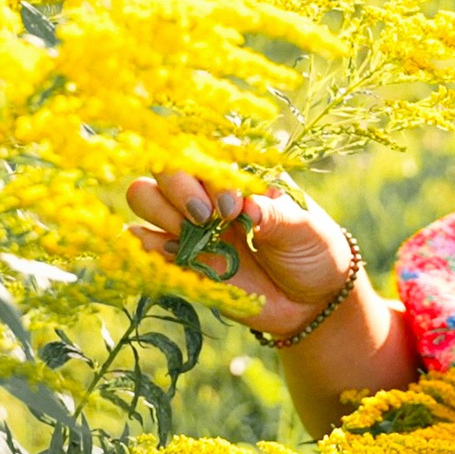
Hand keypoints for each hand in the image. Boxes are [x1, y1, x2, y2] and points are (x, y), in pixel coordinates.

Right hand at [125, 169, 356, 335]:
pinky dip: (145, 243)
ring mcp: (189, 224)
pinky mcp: (178, 260)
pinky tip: (173, 254)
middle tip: (208, 220)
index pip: (207, 153)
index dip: (211, 177)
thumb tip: (248, 208)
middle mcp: (208, 192)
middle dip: (179, 189)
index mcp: (239, 174)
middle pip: (165, 166)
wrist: (310, 301)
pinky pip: (142, 241)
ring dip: (160, 211)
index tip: (233, 208)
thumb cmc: (312, 249)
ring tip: (194, 236)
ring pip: (144, 196)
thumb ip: (276, 216)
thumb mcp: (304, 228)